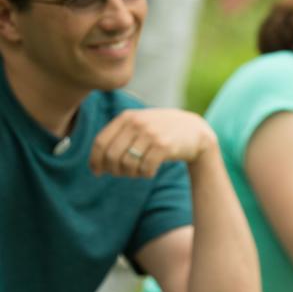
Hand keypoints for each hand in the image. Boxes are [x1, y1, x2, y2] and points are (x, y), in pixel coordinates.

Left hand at [91, 109, 217, 177]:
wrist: (196, 131)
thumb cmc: (163, 131)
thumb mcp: (140, 125)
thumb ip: (119, 136)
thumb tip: (96, 163)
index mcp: (126, 117)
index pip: (101, 142)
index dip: (95, 160)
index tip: (97, 172)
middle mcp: (137, 123)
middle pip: (112, 155)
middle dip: (114, 170)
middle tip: (122, 174)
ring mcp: (151, 134)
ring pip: (128, 164)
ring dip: (131, 174)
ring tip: (138, 172)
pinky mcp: (164, 146)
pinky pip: (145, 168)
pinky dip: (145, 174)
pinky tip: (150, 172)